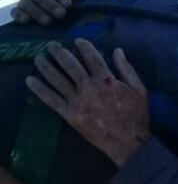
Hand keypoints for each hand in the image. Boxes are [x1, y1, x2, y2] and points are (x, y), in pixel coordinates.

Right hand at [11, 0, 87, 25]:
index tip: (68, 4)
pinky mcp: (18, 12)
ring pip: (29, 5)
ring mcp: (25, 2)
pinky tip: (25, 21)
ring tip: (48, 22)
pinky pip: (16, 12)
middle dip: (51, 5)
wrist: (41, 12)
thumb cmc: (58, 3)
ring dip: (38, 13)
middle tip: (61, 14)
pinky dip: (20, 16)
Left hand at [28, 40, 149, 166]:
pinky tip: (31, 80)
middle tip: (51, 45)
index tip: (77, 40)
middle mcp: (89, 87)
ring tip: (38, 58)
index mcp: (107, 80)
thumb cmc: (137, 115)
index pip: (91, 57)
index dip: (83, 46)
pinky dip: (40, 89)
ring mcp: (78, 101)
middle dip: (59, 52)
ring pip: (57, 79)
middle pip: (70, 65)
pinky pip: (51, 99)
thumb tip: (118, 50)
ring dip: (46, 66)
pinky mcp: (70, 114)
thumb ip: (127, 68)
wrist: (129, 142)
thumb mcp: (140, 89)